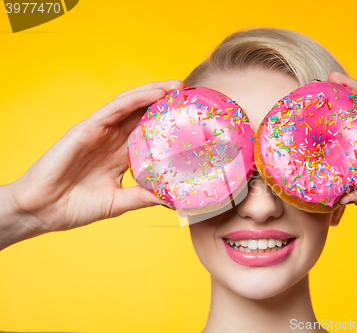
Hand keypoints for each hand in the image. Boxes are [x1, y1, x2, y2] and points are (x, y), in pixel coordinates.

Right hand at [4, 80, 183, 241]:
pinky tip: (154, 93)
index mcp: (121, 156)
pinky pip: (114, 109)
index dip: (171, 125)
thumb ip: (144, 196)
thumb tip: (174, 198)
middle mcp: (113, 140)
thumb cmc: (75, 207)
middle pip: (144, 115)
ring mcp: (100, 132)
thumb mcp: (119, 202)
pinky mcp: (87, 128)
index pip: (150, 134)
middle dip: (167, 103)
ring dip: (154, 93)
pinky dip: (135, 99)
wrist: (42, 211)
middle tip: (192, 96)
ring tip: (177, 87)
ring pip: (131, 105)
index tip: (193, 121)